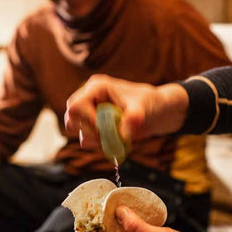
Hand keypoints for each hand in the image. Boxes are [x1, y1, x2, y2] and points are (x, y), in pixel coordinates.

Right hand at [64, 74, 189, 148]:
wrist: (160, 112)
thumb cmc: (152, 103)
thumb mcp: (144, 108)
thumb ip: (133, 118)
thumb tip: (123, 133)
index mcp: (97, 87)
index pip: (76, 106)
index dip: (88, 121)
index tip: (107, 129)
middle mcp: (90, 98)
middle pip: (71, 118)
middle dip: (90, 131)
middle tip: (111, 134)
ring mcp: (91, 112)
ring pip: (78, 131)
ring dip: (97, 140)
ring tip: (119, 137)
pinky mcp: (96, 125)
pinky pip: (88, 139)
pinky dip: (101, 144)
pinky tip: (118, 141)